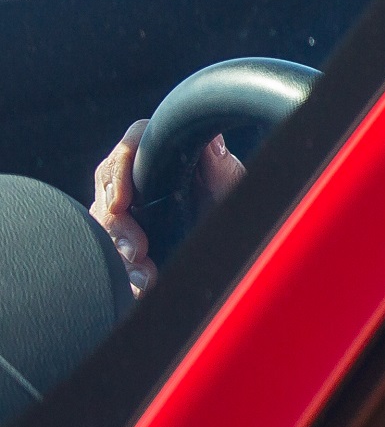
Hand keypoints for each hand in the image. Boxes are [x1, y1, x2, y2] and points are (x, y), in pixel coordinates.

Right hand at [89, 119, 243, 297]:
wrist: (237, 241)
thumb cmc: (233, 203)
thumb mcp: (232, 189)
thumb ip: (222, 168)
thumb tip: (211, 142)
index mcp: (166, 154)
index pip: (132, 144)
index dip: (118, 168)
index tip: (120, 201)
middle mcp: (142, 176)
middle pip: (108, 187)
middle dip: (116, 224)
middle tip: (137, 252)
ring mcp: (131, 205)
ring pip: (105, 221)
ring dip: (120, 251)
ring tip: (145, 276)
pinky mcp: (127, 233)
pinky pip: (110, 247)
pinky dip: (126, 269)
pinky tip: (142, 283)